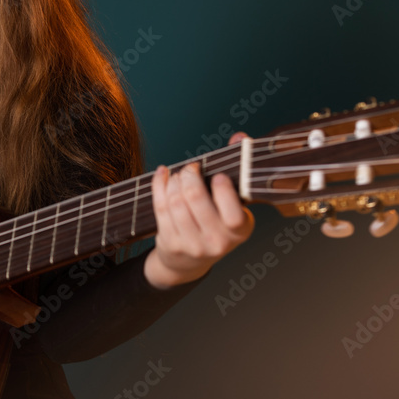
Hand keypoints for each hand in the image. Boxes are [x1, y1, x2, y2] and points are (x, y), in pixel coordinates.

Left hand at [145, 133, 253, 288]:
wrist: (190, 262)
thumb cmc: (215, 223)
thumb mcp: (233, 204)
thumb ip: (238, 168)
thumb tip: (240, 137)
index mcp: (240, 231)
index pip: (233, 210)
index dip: (222, 189)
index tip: (216, 175)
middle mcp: (218, 242)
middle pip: (195, 198)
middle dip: (189, 176)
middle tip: (190, 169)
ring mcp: (192, 245)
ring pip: (175, 202)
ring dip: (173, 181)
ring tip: (178, 175)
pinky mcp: (170, 243)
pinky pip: (160, 207)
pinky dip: (159, 185)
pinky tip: (162, 175)